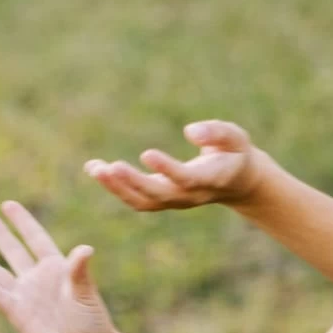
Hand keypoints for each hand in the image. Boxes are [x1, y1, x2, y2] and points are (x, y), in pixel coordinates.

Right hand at [0, 201, 115, 332]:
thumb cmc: (92, 321)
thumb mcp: (85, 292)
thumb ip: (79, 270)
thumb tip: (85, 249)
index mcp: (56, 267)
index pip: (35, 238)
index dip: (22, 222)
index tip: (8, 205)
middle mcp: (37, 278)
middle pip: (13, 250)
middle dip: (0, 234)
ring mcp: (24, 294)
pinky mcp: (15, 312)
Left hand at [84, 120, 263, 210]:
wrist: (237, 182)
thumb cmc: (234, 152)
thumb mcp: (236, 137)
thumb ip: (217, 132)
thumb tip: (190, 130)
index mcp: (211, 179)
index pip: (186, 178)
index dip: (167, 169)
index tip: (146, 154)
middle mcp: (190, 196)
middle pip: (159, 195)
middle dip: (133, 182)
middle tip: (110, 167)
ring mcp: (174, 201)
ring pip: (142, 202)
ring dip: (117, 187)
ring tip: (94, 168)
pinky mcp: (161, 200)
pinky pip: (135, 199)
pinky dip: (115, 186)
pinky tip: (96, 169)